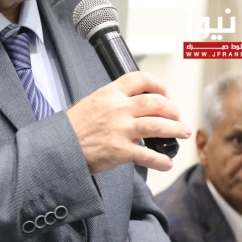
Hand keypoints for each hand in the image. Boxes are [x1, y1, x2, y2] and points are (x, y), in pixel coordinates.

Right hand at [65, 71, 189, 174]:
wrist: (58, 147)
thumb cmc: (72, 128)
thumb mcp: (91, 102)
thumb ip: (113, 101)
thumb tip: (133, 106)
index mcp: (110, 93)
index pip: (141, 79)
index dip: (159, 85)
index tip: (165, 94)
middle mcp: (117, 108)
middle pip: (156, 103)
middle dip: (173, 110)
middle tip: (178, 117)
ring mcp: (120, 129)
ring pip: (158, 126)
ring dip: (175, 129)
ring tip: (183, 133)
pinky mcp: (120, 150)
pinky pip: (148, 155)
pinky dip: (161, 160)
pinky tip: (166, 163)